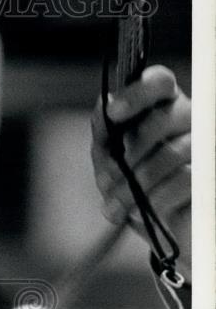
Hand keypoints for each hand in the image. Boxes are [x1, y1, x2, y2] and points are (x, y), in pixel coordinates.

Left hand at [91, 65, 190, 280]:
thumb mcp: (109, 162)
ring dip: (135, 183)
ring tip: (114, 206)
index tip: (113, 112)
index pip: (158, 82)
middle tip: (107, 180)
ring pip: (171, 152)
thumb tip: (103, 106)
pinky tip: (140, 211)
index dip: (136, 93)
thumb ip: (105, 136)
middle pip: (163, 118)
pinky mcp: (209, 174)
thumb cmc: (131, 186)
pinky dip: (155, 198)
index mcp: (161, 106)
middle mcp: (188, 118)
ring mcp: (204, 145)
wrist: (154, 225)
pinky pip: (184, 179)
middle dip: (129, 153)